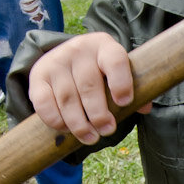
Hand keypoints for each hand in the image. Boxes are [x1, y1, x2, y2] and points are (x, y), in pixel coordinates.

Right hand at [29, 32, 148, 144]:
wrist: (65, 57)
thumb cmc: (99, 69)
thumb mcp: (115, 71)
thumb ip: (131, 88)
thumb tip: (145, 107)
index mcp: (104, 46)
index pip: (115, 60)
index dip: (121, 82)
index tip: (125, 103)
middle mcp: (79, 49)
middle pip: (89, 85)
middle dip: (99, 114)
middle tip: (107, 130)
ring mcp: (56, 61)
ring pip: (67, 98)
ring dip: (79, 124)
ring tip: (90, 137)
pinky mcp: (38, 76)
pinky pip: (44, 103)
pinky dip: (56, 120)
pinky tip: (66, 129)